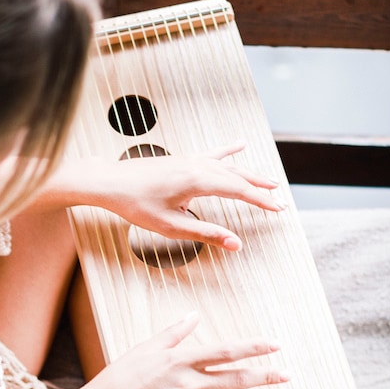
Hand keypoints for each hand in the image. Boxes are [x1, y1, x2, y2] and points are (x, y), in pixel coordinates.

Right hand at [89, 311, 291, 388]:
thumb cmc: (121, 375)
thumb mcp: (147, 346)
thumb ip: (175, 331)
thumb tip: (195, 314)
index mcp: (182, 360)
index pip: (226, 352)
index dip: (253, 347)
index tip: (275, 344)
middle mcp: (190, 385)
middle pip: (237, 380)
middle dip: (267, 377)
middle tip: (290, 374)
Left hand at [96, 142, 284, 250]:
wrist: (110, 182)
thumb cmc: (134, 204)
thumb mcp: (171, 226)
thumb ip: (206, 234)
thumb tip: (234, 244)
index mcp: (197, 181)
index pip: (239, 190)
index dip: (260, 200)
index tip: (279, 209)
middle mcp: (196, 165)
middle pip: (237, 176)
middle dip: (260, 189)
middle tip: (280, 200)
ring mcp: (189, 159)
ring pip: (227, 166)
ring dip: (249, 174)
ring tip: (269, 181)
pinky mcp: (181, 159)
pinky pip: (211, 153)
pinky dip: (228, 151)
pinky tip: (240, 144)